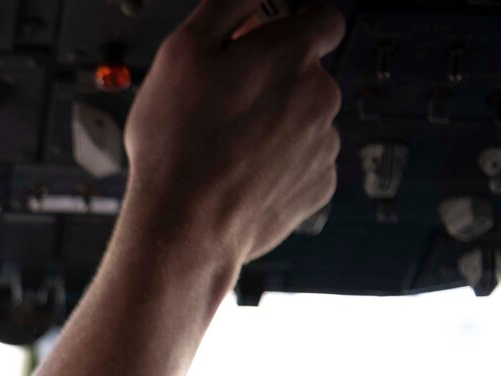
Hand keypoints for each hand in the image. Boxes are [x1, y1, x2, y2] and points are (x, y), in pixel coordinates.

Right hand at [120, 0, 345, 269]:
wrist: (184, 229)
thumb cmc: (177, 147)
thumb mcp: (181, 52)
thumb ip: (226, 5)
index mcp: (292, 53)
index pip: (321, 17)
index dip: (289, 26)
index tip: (262, 44)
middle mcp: (320, 93)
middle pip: (307, 73)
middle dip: (272, 81)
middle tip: (223, 103)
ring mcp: (323, 143)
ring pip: (304, 119)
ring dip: (275, 125)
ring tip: (226, 146)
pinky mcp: (318, 185)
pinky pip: (304, 162)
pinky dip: (279, 164)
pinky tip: (242, 173)